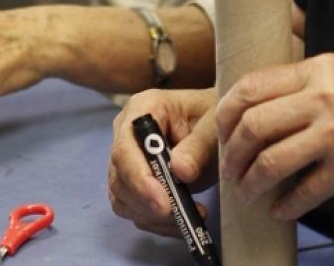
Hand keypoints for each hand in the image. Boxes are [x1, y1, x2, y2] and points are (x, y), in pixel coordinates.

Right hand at [108, 88, 218, 236]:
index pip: (125, 149)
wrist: (214, 126)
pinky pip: (134, 210)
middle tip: (183, 216)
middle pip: (119, 177)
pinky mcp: (134, 182)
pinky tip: (182, 222)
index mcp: (142, 110)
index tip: (164, 204)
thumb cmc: (212, 117)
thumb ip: (198, 146)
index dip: (139, 179)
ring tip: (190, 217)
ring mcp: (128, 159)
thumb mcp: (213, 126)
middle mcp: (127, 134)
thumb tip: (180, 173)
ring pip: (122, 198)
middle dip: (147, 203)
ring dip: (153, 217)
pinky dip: (157, 223)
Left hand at [217, 53, 333, 220]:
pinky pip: (306, 189)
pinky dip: (287, 204)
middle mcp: (322, 97)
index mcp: (316, 69)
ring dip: (251, 180)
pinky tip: (279, 209)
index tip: (221, 130)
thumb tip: (257, 105)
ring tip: (246, 191)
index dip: (227, 112)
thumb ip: (303, 84)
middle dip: (232, 151)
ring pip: (273, 159)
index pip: (251, 85)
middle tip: (228, 168)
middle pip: (254, 124)